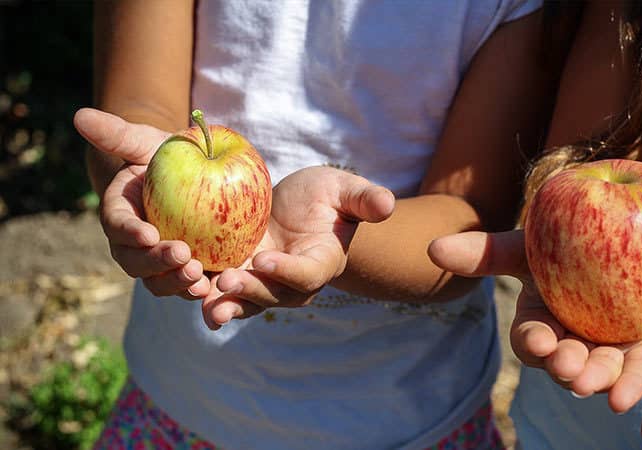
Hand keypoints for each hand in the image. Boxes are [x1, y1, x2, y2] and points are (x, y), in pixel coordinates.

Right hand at [74, 108, 210, 298]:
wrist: (191, 178)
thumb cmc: (165, 157)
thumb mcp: (146, 142)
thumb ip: (117, 134)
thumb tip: (80, 115)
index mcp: (120, 215)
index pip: (118, 226)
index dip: (130, 232)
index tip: (148, 234)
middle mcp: (135, 246)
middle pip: (137, 263)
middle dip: (156, 264)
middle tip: (183, 255)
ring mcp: (160, 263)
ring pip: (161, 282)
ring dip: (177, 283)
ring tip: (199, 278)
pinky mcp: (187, 272)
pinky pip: (189, 287)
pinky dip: (200, 294)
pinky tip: (217, 289)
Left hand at [201, 166, 394, 328]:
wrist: (298, 208)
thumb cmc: (326, 197)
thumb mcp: (345, 190)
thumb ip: (364, 199)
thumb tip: (387, 205)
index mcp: (322, 262)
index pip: (307, 274)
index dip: (287, 271)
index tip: (265, 260)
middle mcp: (293, 281)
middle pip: (273, 295)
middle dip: (251, 292)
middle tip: (227, 282)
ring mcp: (265, 282)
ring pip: (246, 301)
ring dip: (226, 304)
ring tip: (205, 304)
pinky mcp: (240, 275)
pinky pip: (224, 290)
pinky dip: (206, 292)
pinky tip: (186, 289)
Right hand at [428, 230, 641, 413]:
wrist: (628, 233)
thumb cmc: (569, 239)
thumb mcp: (529, 245)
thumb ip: (485, 252)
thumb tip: (431, 248)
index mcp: (541, 323)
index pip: (531, 339)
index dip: (532, 343)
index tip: (538, 341)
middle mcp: (571, 343)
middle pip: (564, 363)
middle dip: (565, 366)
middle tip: (570, 364)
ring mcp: (608, 350)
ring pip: (601, 373)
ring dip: (597, 381)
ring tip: (597, 382)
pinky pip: (641, 375)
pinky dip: (635, 387)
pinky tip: (631, 399)